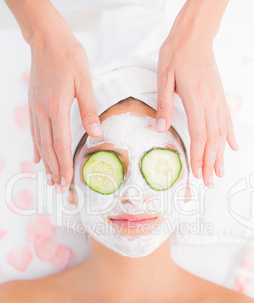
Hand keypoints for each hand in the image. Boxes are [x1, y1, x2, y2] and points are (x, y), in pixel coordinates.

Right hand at [29, 28, 101, 193]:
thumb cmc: (68, 57)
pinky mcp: (33, 104)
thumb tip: (96, 133)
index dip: (64, 166)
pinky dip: (36, 147)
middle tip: (59, 188)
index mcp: (57, 107)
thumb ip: (88, 110)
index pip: (61, 145)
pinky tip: (37, 157)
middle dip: (55, 171)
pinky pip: (34, 131)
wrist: (47, 39)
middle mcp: (43, 111)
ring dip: (45, 163)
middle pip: (48, 148)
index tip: (68, 182)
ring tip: (50, 179)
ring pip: (39, 142)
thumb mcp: (84, 81)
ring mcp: (35, 108)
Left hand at [156, 25, 238, 186]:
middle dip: (210, 162)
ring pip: (222, 133)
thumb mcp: (163, 77)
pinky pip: (227, 120)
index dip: (199, 156)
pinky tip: (233, 147)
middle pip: (213, 139)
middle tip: (209, 182)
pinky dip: (230, 136)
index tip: (198, 173)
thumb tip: (160, 128)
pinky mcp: (219, 96)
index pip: (199, 135)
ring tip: (220, 172)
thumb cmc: (176, 54)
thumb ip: (164, 105)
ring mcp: (218, 99)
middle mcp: (211, 102)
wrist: (194, 36)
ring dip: (221, 154)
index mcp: (196, 99)